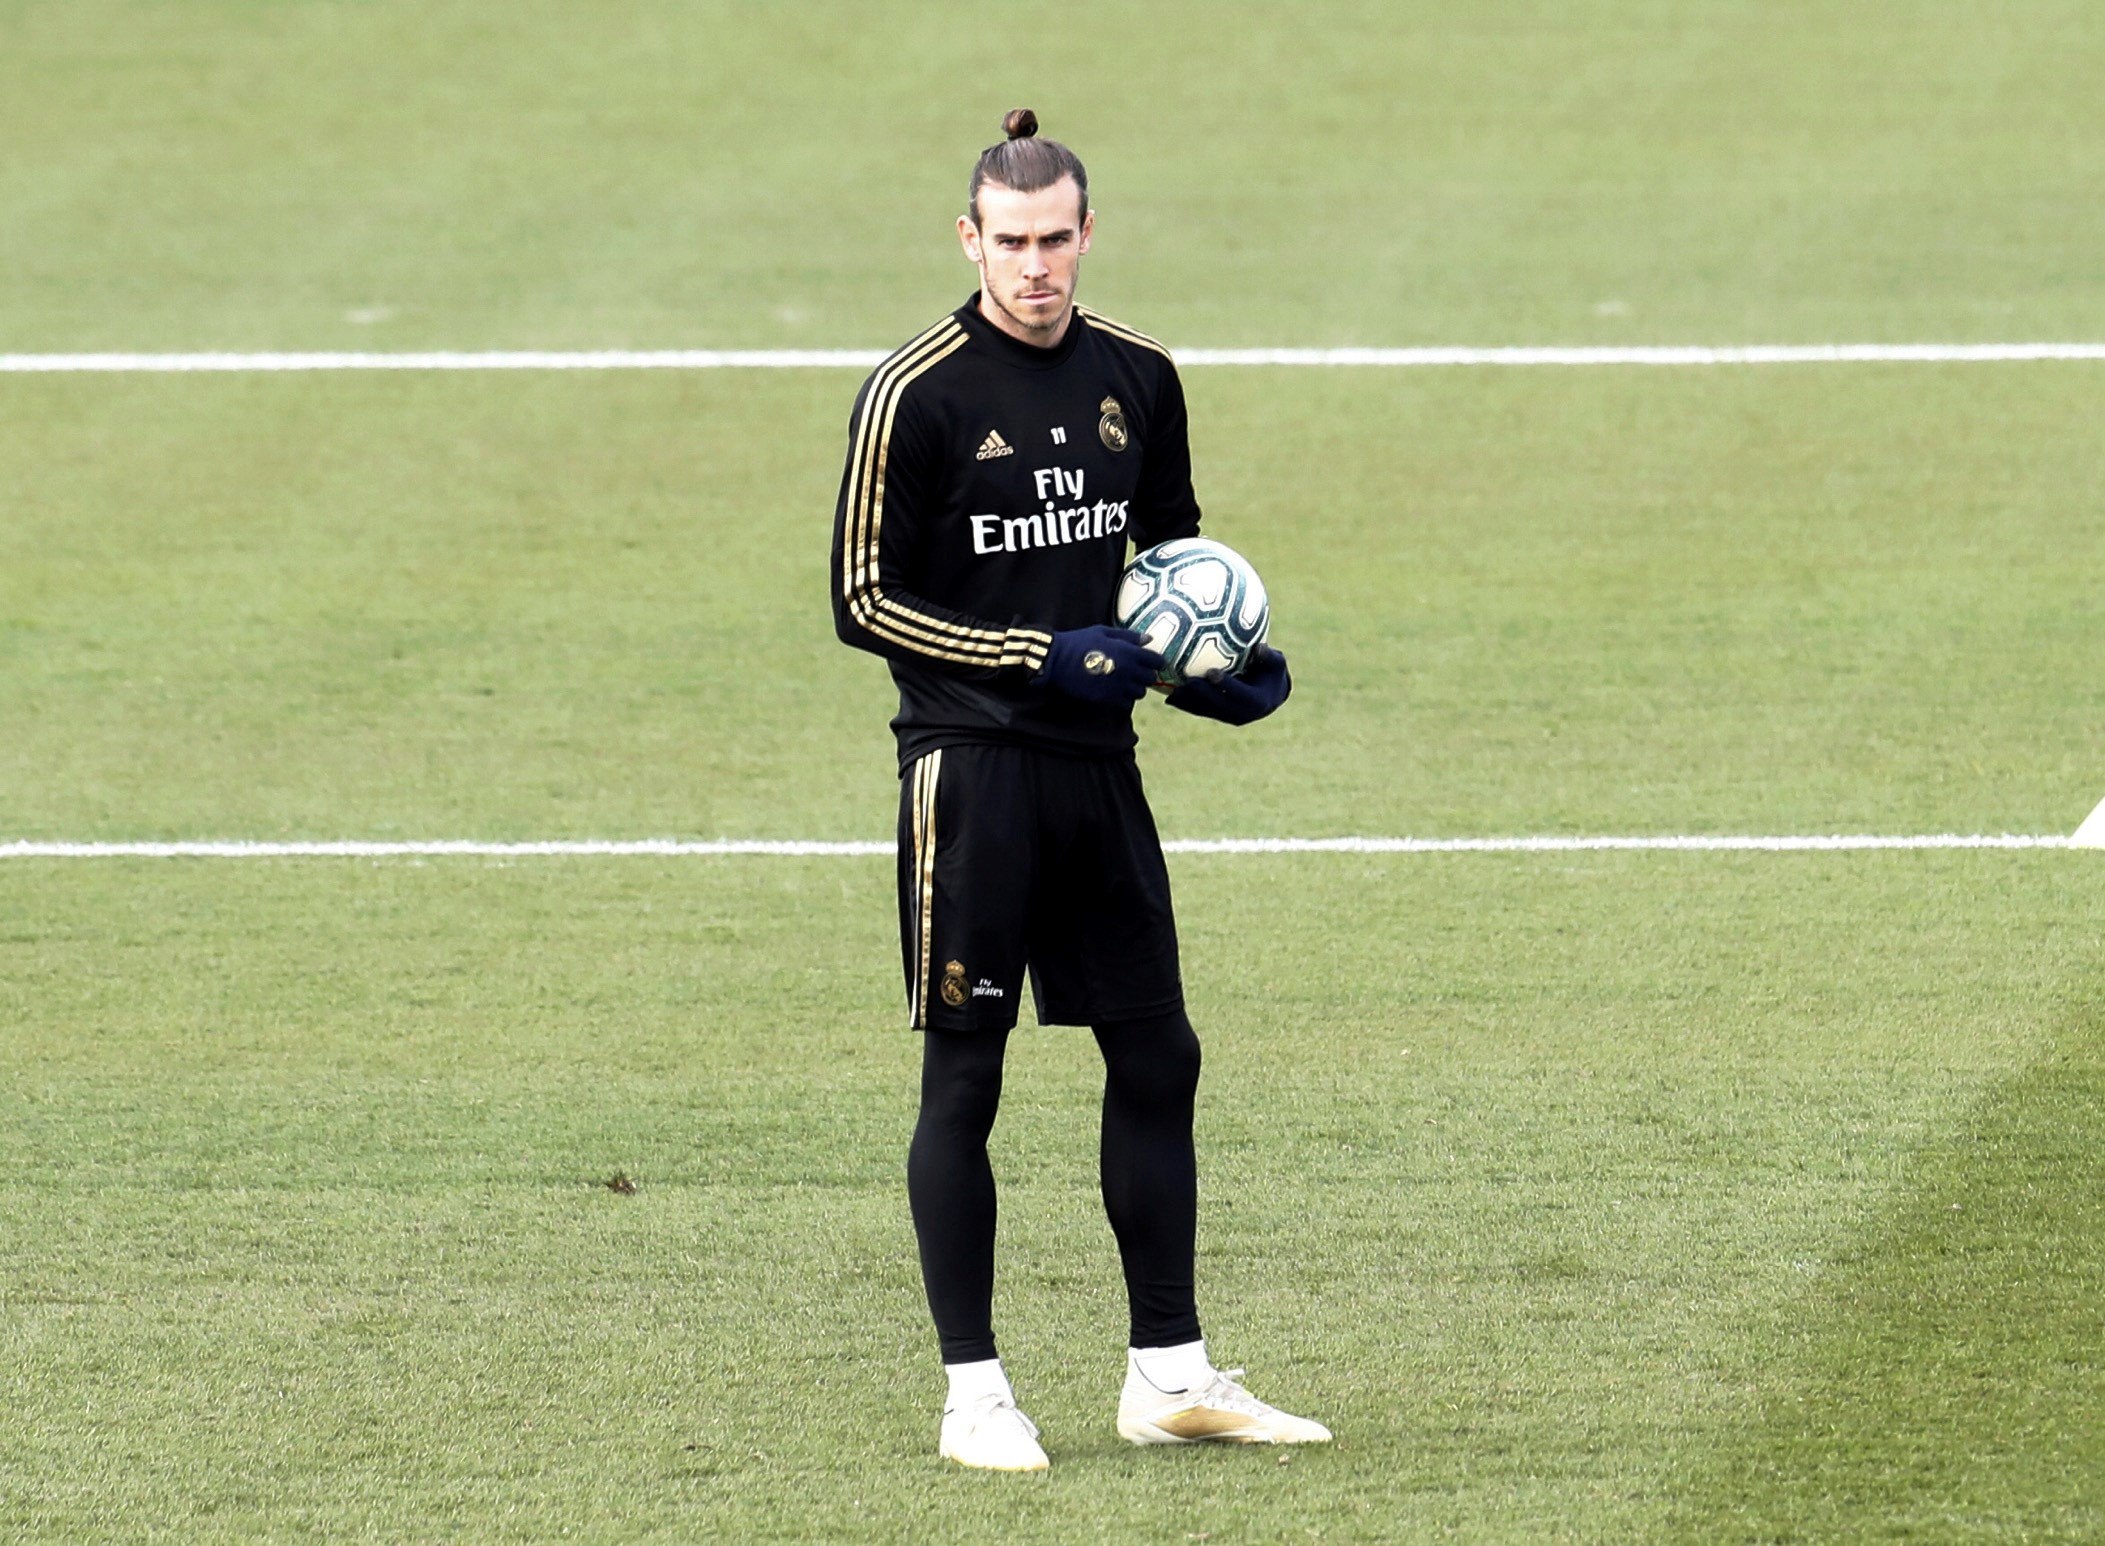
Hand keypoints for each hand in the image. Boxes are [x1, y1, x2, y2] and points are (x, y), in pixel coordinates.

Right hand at [1035, 625, 1166, 704]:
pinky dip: (1123, 699)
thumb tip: (1149, 639)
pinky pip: (1126, 704)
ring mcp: (1118, 687)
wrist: (1056, 660)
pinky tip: (1114, 691)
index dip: (1156, 662)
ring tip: (1123, 682)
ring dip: (1134, 688)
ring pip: (1139, 693)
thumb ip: (1128, 636)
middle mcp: (1128, 671)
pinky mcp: (1107, 699)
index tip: (1152, 662)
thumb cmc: (1079, 642)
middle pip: (1150, 679)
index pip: (1156, 661)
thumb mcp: (1104, 632)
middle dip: (1145, 675)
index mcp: (1129, 652)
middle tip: (1135, 672)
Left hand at [1166, 645, 1291, 724]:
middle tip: (1188, 680)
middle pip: (1218, 705)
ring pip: (1205, 710)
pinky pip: (1199, 710)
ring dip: (1188, 702)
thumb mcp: (1276, 663)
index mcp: (1257, 701)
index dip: (1225, 684)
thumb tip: (1260, 647)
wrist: (1268, 695)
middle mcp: (1242, 714)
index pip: (1240, 694)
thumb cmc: (1271, 672)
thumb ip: (1270, 656)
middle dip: (1202, 694)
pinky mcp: (1216, 716)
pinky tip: (1168, 693)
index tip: (1212, 672)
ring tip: (1172, 690)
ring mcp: (1227, 718)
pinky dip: (1184, 703)